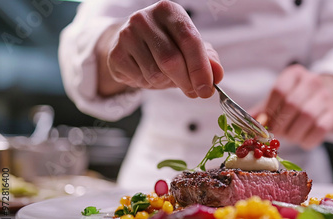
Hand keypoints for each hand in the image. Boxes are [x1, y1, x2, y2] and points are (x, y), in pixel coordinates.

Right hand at [96, 1, 223, 97]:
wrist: (133, 46)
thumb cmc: (168, 46)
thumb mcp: (191, 49)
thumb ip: (208, 60)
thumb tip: (217, 74)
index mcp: (169, 11)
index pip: (189, 39)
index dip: (200, 68)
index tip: (207, 89)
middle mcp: (145, 18)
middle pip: (171, 59)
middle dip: (186, 81)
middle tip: (194, 92)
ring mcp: (127, 34)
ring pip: (155, 73)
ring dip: (166, 83)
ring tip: (165, 76)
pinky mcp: (116, 53)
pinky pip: (139, 79)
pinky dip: (149, 84)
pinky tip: (148, 74)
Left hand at [254, 65, 332, 149]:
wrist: (328, 102)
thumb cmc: (297, 101)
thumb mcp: (279, 100)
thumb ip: (263, 110)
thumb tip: (246, 122)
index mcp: (294, 74)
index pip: (279, 91)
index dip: (270, 111)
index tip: (265, 124)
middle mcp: (312, 81)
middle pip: (292, 105)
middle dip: (280, 124)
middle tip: (276, 133)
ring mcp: (326, 97)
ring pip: (307, 117)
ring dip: (293, 133)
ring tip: (289, 136)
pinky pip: (320, 130)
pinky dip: (307, 139)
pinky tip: (302, 139)